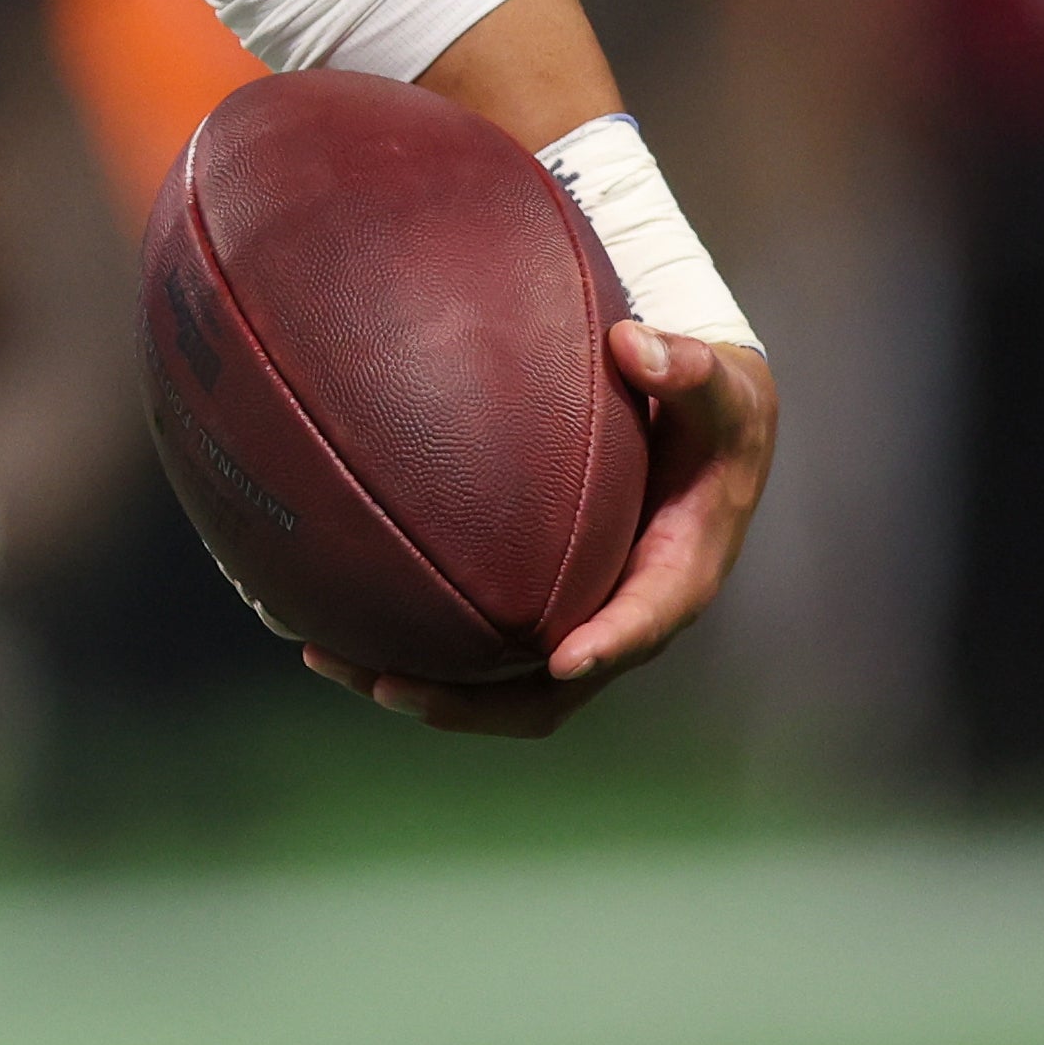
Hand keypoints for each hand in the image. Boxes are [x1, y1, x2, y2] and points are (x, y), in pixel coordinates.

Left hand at [305, 321, 776, 736]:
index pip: (642, 624)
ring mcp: (575, 625)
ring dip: (418, 687)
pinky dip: (412, 648)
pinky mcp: (535, 613)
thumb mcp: (717, 388)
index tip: (563, 660)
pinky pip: (474, 653)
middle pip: (547, 694)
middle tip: (389, 683)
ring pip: (496, 689)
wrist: (705, 437)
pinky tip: (330, 621)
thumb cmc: (711, 413)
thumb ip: (684, 368)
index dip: (607, 646)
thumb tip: (631, 342)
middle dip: (469, 702)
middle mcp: (621, 620)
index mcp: (676, 577)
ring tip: (326, 658)